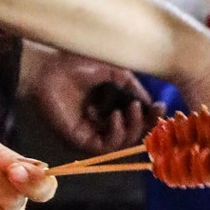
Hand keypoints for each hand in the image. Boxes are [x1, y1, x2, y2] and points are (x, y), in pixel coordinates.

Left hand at [27, 53, 163, 154]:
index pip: (137, 118)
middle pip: (133, 134)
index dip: (151, 115)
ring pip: (122, 143)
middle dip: (146, 124)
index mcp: (110, 103)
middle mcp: (101, 120)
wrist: (48, 66)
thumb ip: (133, 87)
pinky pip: (105, 147)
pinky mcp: (79, 139)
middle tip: (149, 110)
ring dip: (132, 128)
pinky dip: (115, 134)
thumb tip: (151, 103)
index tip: (161, 106)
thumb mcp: (114, 71)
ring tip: (130, 109)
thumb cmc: (75, 63)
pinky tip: (114, 116)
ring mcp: (91, 131)